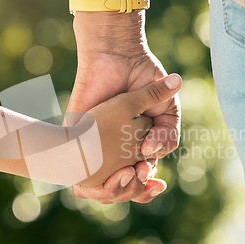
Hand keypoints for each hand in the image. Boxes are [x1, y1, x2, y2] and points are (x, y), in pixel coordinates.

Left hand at [66, 12, 181, 203]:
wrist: (116, 54)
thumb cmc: (142, 78)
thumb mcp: (164, 106)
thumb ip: (167, 130)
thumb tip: (157, 151)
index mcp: (136, 145)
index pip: (140, 178)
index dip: (148, 186)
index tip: (157, 182)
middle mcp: (116, 148)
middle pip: (123, 187)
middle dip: (135, 188)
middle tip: (143, 172)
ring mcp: (97, 144)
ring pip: (103, 185)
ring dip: (119, 188)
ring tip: (132, 172)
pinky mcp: (77, 136)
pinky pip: (81, 173)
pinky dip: (96, 181)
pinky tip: (113, 172)